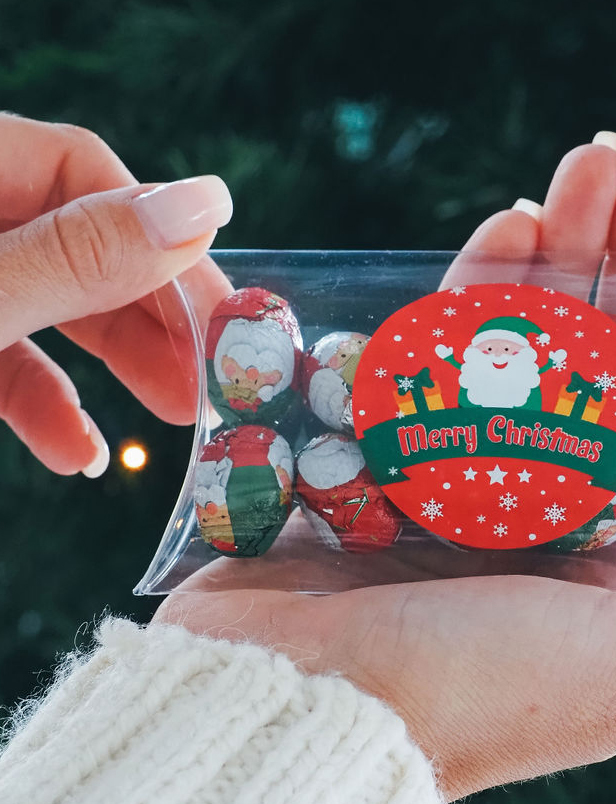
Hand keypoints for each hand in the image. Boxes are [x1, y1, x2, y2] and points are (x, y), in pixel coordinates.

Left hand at [0, 113, 232, 475]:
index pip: (81, 170)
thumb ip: (75, 258)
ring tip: (177, 420)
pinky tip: (79, 453)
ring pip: (50, 309)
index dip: (163, 235)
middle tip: (219, 378)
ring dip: (115, 371)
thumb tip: (202, 206)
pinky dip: (47, 405)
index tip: (225, 312)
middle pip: (79, 246)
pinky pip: (6, 356)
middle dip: (153, 320)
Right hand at [158, 108, 615, 801]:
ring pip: (542, 341)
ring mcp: (485, 479)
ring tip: (587, 159)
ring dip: (569, 247)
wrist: (298, 710)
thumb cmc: (481, 696)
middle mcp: (572, 513)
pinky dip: (479, 292)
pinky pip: (453, 358)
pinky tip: (507, 224)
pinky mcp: (409, 457)